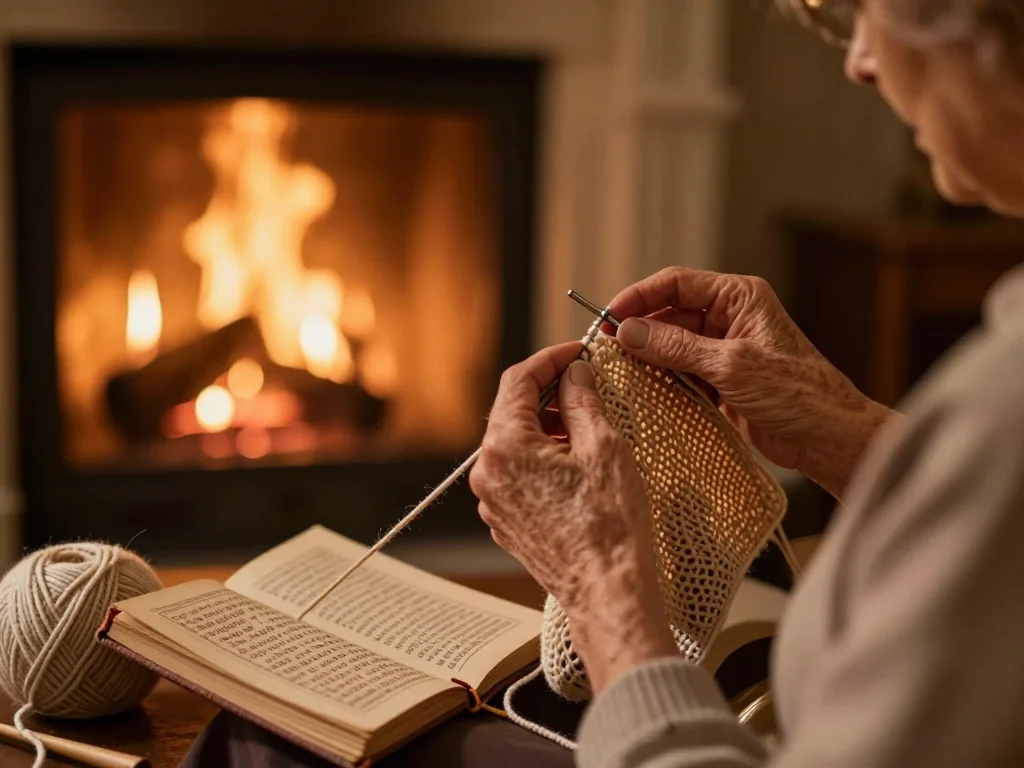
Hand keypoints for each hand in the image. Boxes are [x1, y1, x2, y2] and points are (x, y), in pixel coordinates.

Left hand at [469, 344, 676, 690]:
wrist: (608, 592)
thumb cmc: (610, 526)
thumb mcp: (604, 446)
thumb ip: (582, 400)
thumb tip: (575, 374)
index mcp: (504, 448)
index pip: (517, 381)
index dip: (549, 360)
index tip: (576, 353)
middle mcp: (488, 473)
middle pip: (511, 412)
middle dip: (548, 393)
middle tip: (585, 382)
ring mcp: (493, 502)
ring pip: (515, 444)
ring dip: (546, 427)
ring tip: (587, 425)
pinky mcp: (506, 522)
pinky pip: (518, 475)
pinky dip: (542, 458)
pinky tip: (576, 462)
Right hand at [609, 268, 895, 499]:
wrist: (826, 436)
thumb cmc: (795, 393)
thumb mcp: (730, 365)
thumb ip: (676, 347)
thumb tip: (627, 332)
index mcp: (738, 297)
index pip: (675, 284)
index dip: (638, 297)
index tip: (607, 317)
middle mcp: (729, 317)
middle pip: (669, 314)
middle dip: (637, 331)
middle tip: (604, 350)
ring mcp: (723, 349)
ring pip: (670, 346)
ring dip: (647, 359)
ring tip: (617, 373)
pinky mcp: (720, 380)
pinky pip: (680, 373)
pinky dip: (661, 382)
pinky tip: (642, 393)